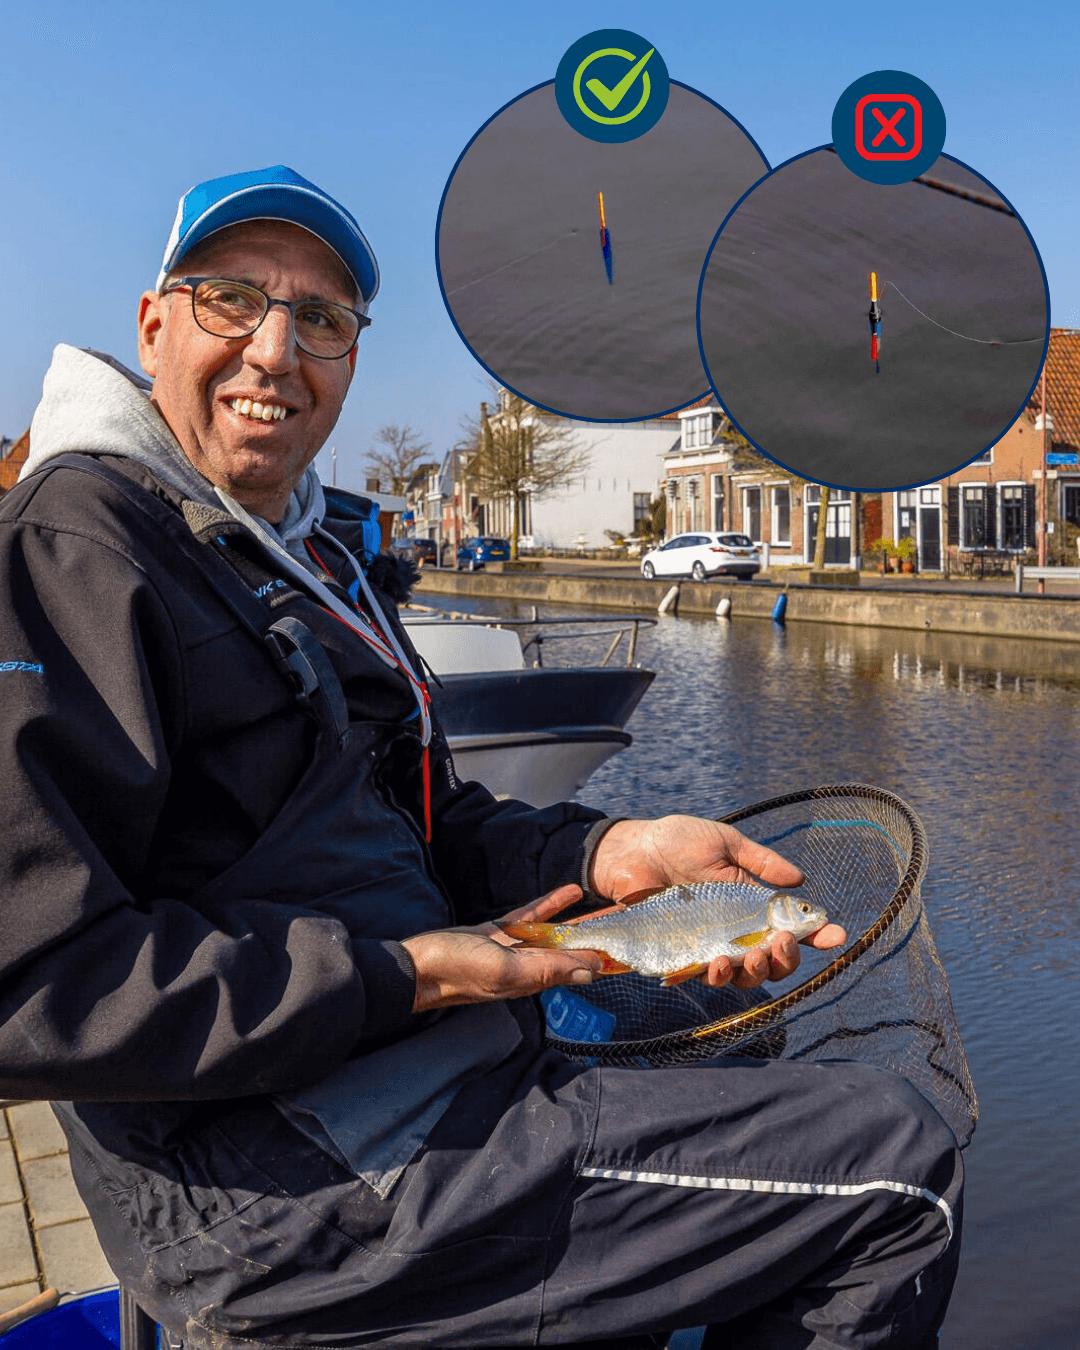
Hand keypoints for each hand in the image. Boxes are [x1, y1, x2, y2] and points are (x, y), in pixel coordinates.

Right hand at [402, 885, 602, 1012]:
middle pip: (569, 953)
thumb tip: (591, 973)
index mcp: (531, 980)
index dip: (601, 961)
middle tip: (622, 922)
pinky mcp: (495, 934)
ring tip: (602, 905)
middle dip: (595, 941)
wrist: (416, 965)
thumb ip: (548, 970)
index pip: (576, 971)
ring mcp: (510, 950)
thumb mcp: (506, 970)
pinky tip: (567, 892)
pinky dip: (549, 906)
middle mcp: (525, 968)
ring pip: (552, 934)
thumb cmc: (457, 971)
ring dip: (576, 920)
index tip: (627, 949)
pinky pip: (529, 919)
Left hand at [588, 815, 846, 990]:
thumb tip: (800, 879)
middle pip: (774, 961)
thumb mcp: (725, 843)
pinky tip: (718, 963)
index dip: (818, 935)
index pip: (792, 927)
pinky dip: (717, 974)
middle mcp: (736, 931)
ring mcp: (710, 945)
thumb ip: (760, 861)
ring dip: (755, 971)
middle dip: (785, 958)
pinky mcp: (681, 954)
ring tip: (752, 956)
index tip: (837, 935)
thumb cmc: (678, 841)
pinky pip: (705, 975)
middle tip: (780, 944)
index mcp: (752, 905)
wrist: (633, 849)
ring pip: (745, 975)